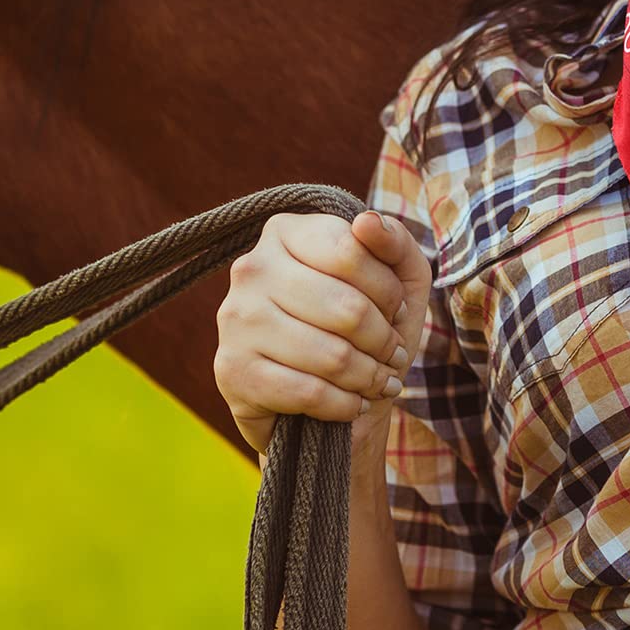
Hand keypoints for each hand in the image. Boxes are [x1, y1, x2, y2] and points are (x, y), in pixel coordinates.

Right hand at [213, 207, 433, 455]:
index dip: (388, 290)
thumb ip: (394, 241)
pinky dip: (344, 404)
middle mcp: (251, 268)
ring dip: (370, 375)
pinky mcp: (231, 371)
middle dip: (384, 339)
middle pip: (346, 307)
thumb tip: (367, 221)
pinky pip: (307, 392)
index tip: (398, 309)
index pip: (350, 251)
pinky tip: (354, 403)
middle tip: (393, 354)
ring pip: (330, 354)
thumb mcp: (398, 276)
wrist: (323, 408)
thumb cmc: (364, 327)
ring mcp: (235, 319)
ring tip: (380, 380)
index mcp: (285, 232)